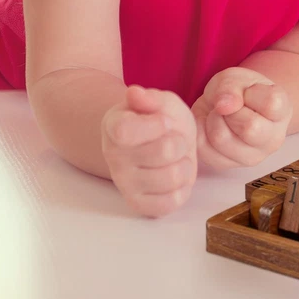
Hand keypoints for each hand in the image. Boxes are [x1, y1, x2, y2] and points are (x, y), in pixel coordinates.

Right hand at [101, 85, 197, 216]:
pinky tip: (174, 174)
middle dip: (179, 142)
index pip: (126, 131)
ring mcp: (125, 184)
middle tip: (174, 139)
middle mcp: (114, 157)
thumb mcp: (160, 101)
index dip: (156, 125)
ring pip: (173, 177)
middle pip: (164, 151)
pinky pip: (172, 202)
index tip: (165, 121)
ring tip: (176, 157)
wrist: (160, 141)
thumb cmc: (159, 119)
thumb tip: (134, 93)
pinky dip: (183, 187)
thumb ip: (149, 98)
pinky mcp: (140, 205)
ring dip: (184, 164)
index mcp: (114, 127)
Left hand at [193, 67, 291, 170]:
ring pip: (222, 139)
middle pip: (250, 128)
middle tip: (229, 105)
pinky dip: (200, 130)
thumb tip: (224, 106)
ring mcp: (252, 156)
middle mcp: (273, 139)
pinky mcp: (227, 165)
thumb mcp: (236, 78)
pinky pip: (204, 149)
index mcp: (282, 112)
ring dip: (213, 120)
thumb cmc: (239, 91)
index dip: (252, 93)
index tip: (247, 92)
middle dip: (230, 110)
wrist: (227, 108)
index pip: (271, 104)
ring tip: (219, 115)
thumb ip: (231, 87)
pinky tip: (209, 124)